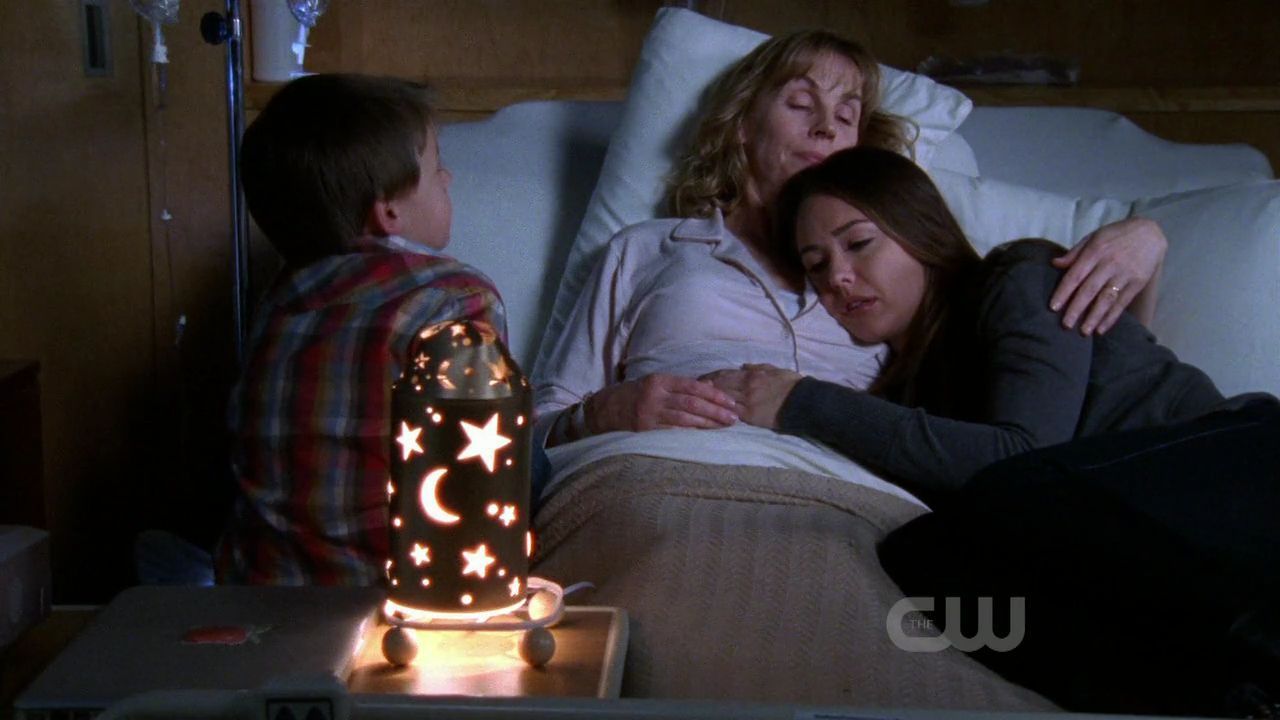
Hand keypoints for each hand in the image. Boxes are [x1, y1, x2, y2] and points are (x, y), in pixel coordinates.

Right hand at [587, 373, 738, 432]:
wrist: (602, 409)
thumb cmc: (634, 395)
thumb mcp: (655, 383)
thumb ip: (680, 385)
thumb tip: (710, 386)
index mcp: (660, 380)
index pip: (693, 386)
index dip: (714, 394)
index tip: (731, 402)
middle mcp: (655, 395)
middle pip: (692, 402)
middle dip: (715, 410)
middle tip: (734, 418)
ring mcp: (649, 413)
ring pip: (684, 418)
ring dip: (707, 423)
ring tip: (724, 427)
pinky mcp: (644, 429)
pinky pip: (672, 431)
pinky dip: (690, 432)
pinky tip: (704, 435)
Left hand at [700, 364, 802, 428]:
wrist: (804, 401)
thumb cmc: (791, 384)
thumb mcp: (775, 369)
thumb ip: (758, 367)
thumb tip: (743, 366)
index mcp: (751, 374)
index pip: (724, 374)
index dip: (711, 376)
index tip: (700, 379)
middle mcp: (746, 386)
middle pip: (720, 386)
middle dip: (705, 388)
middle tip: (691, 391)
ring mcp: (747, 402)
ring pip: (723, 399)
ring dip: (709, 401)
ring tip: (697, 402)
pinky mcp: (751, 416)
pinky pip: (731, 413)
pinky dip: (720, 412)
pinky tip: (711, 414)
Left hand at [1049, 217, 1167, 334]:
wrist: (1150, 232)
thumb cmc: (1116, 235)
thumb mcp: (1094, 237)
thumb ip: (1075, 252)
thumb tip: (1055, 264)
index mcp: (1095, 251)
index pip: (1076, 275)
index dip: (1063, 292)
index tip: (1053, 307)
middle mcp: (1109, 263)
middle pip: (1089, 289)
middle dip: (1076, 309)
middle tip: (1065, 325)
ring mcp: (1125, 274)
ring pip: (1106, 298)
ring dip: (1094, 317)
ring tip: (1084, 331)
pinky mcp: (1137, 282)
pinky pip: (1122, 302)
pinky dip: (1111, 317)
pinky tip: (1102, 329)